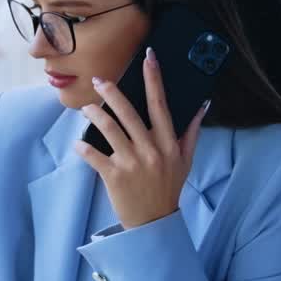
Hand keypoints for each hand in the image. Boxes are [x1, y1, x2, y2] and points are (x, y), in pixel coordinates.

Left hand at [74, 48, 209, 229]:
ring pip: (110, 130)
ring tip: (86, 108)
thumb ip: (191, 132)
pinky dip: (84, 147)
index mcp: (168, 143)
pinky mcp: (115, 177)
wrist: (154, 223)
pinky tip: (78, 143)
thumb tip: (201, 106)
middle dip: (113, 93)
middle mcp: (151, 150)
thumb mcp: (185, 161)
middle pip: (130, 114)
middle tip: (100, 80)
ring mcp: (132, 163)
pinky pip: (95, 156)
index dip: (154, 79)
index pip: (160, 104)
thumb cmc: (168, 188)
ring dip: (95, 115)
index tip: (148, 58)